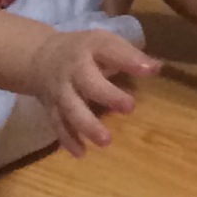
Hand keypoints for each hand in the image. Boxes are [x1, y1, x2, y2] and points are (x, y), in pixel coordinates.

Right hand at [29, 25, 157, 155]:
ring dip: (88, 126)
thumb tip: (157, 67)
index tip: (151, 69)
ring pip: (71, 109)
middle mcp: (73, 70)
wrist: (40, 58)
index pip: (110, 49)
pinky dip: (68, 140)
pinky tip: (82, 153)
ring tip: (106, 141)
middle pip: (88, 84)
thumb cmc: (83, 51)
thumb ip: (128, 55)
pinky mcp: (51, 109)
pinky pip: (58, 125)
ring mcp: (60, 91)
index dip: (130, 59)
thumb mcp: (103, 43)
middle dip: (108, 96)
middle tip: (130, 108)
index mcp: (90, 48)